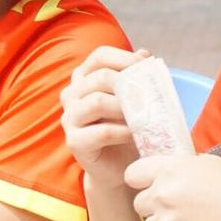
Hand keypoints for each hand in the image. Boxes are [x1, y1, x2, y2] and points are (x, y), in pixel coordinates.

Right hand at [60, 46, 149, 188]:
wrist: (119, 167)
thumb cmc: (126, 128)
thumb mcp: (133, 99)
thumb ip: (136, 75)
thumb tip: (145, 53)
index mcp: (84, 77)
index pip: (100, 56)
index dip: (124, 58)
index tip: (146, 67)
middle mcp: (71, 94)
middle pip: (101, 77)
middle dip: (129, 85)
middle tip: (150, 96)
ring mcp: (69, 118)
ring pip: (97, 102)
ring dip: (126, 108)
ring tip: (144, 116)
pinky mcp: (74, 142)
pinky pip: (102, 132)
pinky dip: (124, 132)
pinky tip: (136, 134)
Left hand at [125, 154, 220, 220]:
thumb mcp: (206, 163)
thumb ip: (177, 167)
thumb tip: (161, 173)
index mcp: (170, 171)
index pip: (132, 174)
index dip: (141, 180)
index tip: (148, 184)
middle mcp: (164, 197)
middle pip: (139, 204)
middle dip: (154, 205)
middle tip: (178, 206)